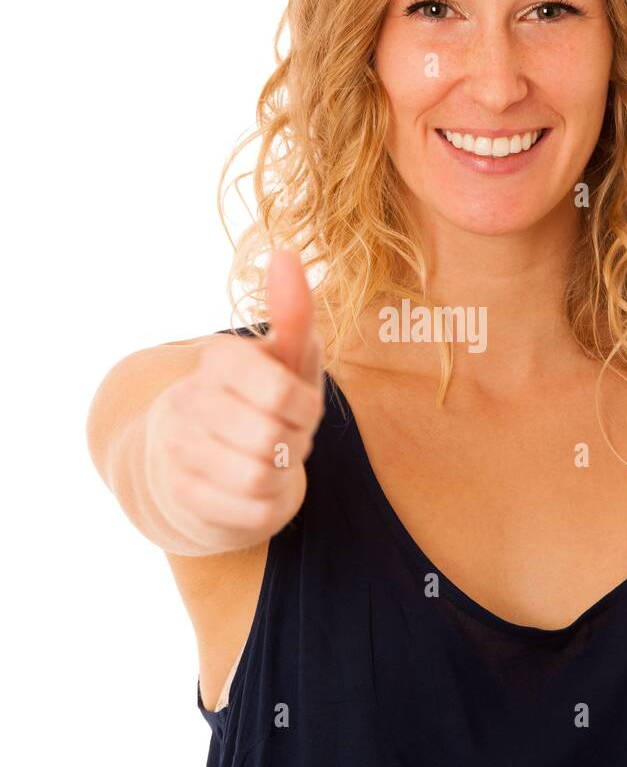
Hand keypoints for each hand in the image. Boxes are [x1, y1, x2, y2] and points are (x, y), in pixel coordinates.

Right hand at [144, 249, 324, 551]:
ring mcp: (179, 449)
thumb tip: (285, 254)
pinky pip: (251, 513)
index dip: (306, 408)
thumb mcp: (285, 358)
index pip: (281, 393)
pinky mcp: (182, 494)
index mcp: (219, 359)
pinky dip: (268, 505)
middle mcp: (189, 400)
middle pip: (273, 440)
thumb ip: (293, 313)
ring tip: (271, 459)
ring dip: (282, 474)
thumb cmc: (261, 397)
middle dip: (295, 443)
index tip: (300, 405)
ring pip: (260, 479)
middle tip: (286, 435)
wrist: (205, 454)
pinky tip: (254, 487)